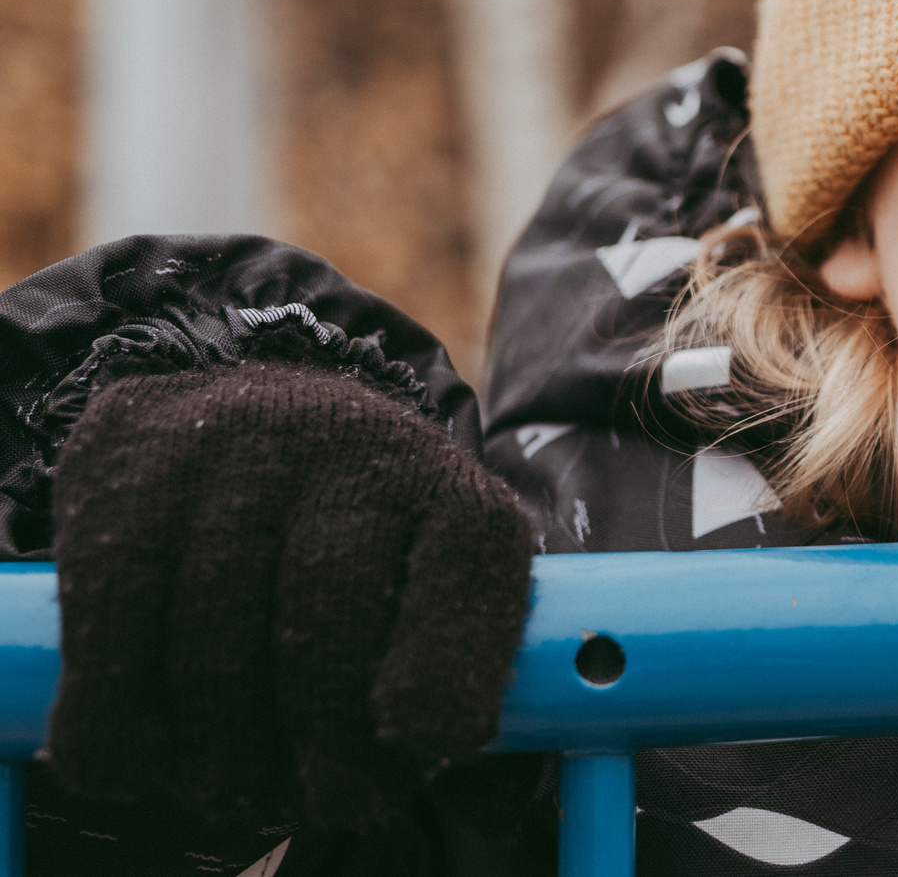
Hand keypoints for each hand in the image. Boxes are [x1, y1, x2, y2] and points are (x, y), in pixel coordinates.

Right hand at [48, 361, 533, 830]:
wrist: (235, 412)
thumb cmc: (349, 537)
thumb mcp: (429, 579)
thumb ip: (448, 664)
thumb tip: (429, 750)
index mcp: (442, 482)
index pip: (470, 562)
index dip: (447, 668)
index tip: (422, 748)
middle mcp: (348, 446)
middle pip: (329, 624)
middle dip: (324, 747)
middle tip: (327, 804)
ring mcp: (234, 448)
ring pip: (213, 640)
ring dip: (218, 752)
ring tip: (231, 789)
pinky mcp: (126, 467)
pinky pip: (109, 627)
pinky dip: (117, 722)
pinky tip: (140, 760)